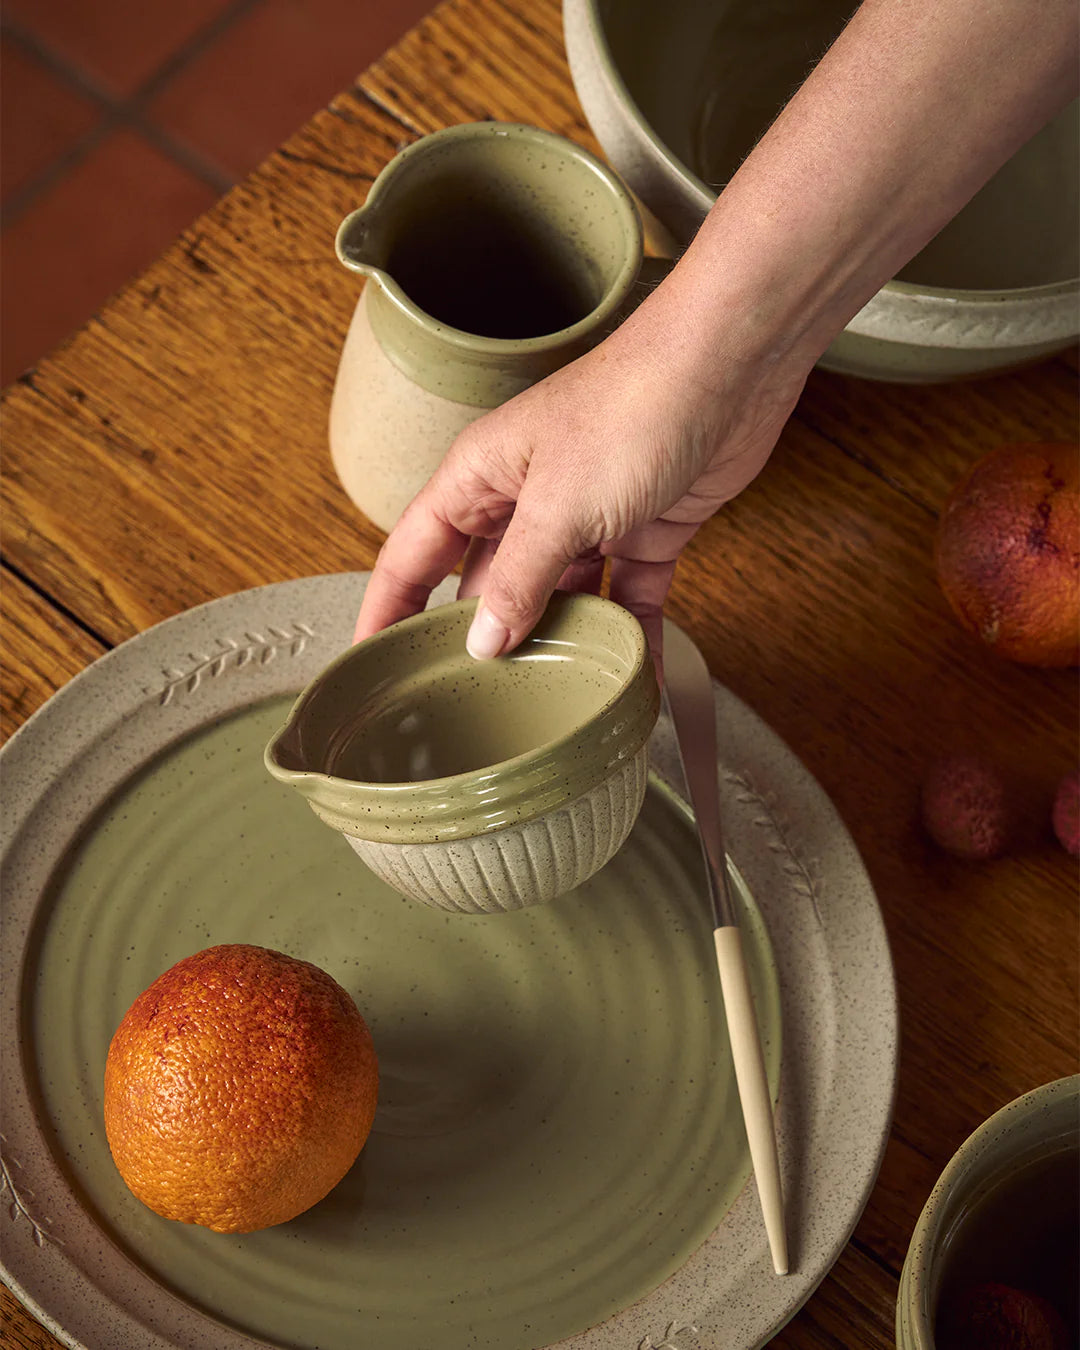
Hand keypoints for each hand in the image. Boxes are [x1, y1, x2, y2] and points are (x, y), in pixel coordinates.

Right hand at [354, 282, 810, 661]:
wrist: (731, 366)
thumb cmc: (632, 405)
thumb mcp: (558, 505)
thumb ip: (517, 580)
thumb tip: (483, 644)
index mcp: (480, 477)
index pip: (413, 554)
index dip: (387, 610)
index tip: (371, 666)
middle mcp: (526, 498)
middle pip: (485, 584)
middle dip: (480, 640)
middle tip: (470, 708)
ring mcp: (586, 517)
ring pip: (558, 598)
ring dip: (559, 645)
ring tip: (550, 706)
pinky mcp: (643, 531)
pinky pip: (627, 597)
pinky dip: (630, 635)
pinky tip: (631, 681)